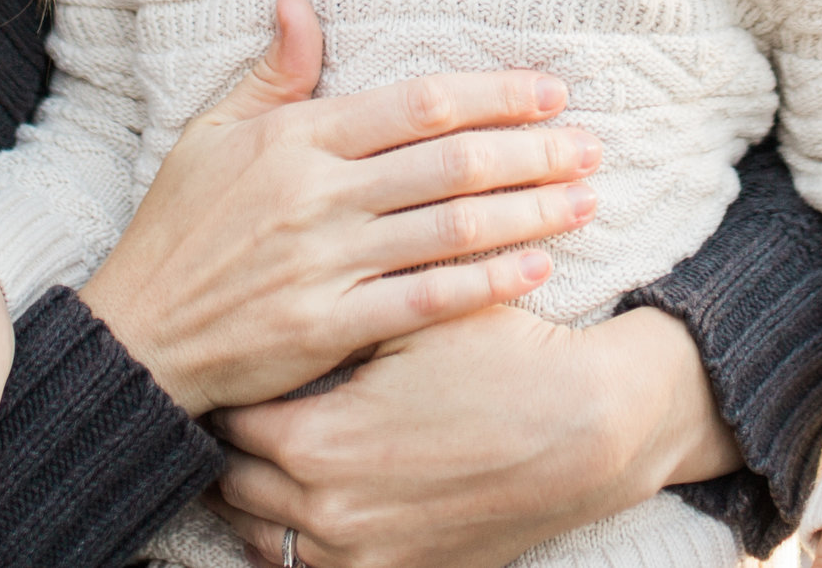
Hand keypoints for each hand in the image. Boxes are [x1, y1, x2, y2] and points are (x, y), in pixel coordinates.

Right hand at [79, 0, 602, 417]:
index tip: (548, 92)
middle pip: (451, 162)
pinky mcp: (329, 325)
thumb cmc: (177, 229)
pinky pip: (427, 300)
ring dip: (529, 213)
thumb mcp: (210, 135)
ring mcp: (326, 262)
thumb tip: (302, 3)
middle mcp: (318, 195)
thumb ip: (273, 75)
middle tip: (590, 146)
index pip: (416, 104)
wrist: (136, 331)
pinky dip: (488, 284)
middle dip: (532, 152)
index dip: (492, 94)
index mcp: (296, 140)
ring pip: (452, 229)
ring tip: (584, 202)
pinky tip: (535, 268)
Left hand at [204, 304, 741, 567]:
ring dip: (261, 494)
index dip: (231, 385)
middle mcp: (327, 511)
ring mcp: (362, 553)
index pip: (229, 419)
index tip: (233, 360)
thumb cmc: (500, 359)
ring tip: (267, 448)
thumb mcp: (411, 317)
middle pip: (235, 482)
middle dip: (235, 440)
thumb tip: (269, 281)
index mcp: (317, 443)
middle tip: (239, 400)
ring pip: (265, 533)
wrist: (591, 430)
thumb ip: (335, 308)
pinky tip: (313, 494)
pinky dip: (303, 535)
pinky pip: (313, 566)